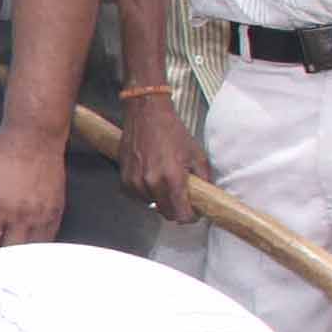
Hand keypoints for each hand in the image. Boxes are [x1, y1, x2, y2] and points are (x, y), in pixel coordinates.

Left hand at [0, 124, 65, 248]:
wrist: (34, 138)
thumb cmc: (2, 156)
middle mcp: (17, 216)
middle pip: (8, 253)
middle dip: (0, 257)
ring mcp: (39, 215)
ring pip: (31, 250)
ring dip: (20, 253)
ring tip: (13, 252)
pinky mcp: (56, 211)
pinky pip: (49, 239)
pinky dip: (39, 245)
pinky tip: (30, 242)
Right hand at [118, 90, 211, 223]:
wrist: (146, 114)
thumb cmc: (172, 131)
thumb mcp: (196, 153)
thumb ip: (203, 178)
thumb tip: (207, 195)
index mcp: (172, 178)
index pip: (181, 215)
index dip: (190, 217)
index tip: (193, 212)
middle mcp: (152, 183)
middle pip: (166, 214)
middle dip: (177, 209)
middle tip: (182, 198)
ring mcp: (135, 182)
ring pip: (152, 206)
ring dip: (160, 200)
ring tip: (165, 182)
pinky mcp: (124, 179)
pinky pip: (138, 197)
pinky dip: (146, 193)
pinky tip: (152, 178)